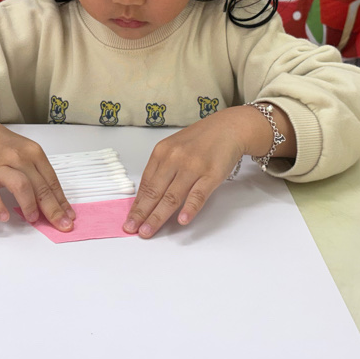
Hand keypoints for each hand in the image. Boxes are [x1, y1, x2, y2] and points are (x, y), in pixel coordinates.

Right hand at [0, 108, 74, 230]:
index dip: (62, 201)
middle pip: (41, 186)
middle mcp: (19, 157)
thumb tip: (53, 201)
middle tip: (61, 225)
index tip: (69, 217)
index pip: (52, 181)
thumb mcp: (24, 152)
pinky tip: (4, 217)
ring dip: (29, 205)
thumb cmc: (1, 145)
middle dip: (53, 209)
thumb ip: (37, 173)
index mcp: (34, 153)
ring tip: (33, 220)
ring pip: (21, 185)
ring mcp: (0, 164)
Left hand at [123, 110, 246, 238]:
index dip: (137, 204)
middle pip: (155, 192)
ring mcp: (193, 166)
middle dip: (141, 213)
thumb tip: (148, 196)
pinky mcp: (212, 174)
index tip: (130, 219)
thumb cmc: (200, 140)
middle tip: (132, 229)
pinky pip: (198, 194)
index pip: (146, 184)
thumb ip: (162, 169)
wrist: (229, 127)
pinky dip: (190, 208)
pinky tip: (182, 220)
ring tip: (148, 231)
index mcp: (162, 152)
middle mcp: (174, 159)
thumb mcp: (174, 148)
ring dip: (158, 216)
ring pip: (172, 196)